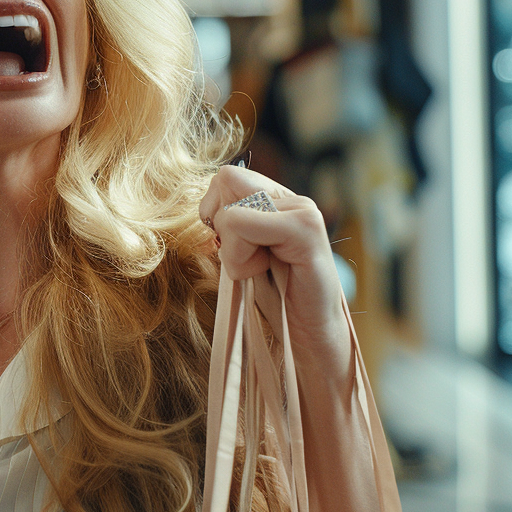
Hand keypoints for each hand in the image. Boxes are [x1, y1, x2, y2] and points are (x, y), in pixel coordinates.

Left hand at [198, 165, 348, 374]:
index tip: (236, 246)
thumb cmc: (272, 295)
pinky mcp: (306, 229)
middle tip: (250, 258)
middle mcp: (291, 198)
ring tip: (262, 268)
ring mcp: (302, 210)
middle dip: (223, 228)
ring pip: (231, 210)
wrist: (306, 333)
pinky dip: (242, 258)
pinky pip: (244, 224)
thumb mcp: (241, 252)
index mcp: (276, 198)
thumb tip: (205, 209)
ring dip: (234, 250)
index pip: (225, 177)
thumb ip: (228, 224)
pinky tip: (266, 271)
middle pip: (226, 181)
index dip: (215, 212)